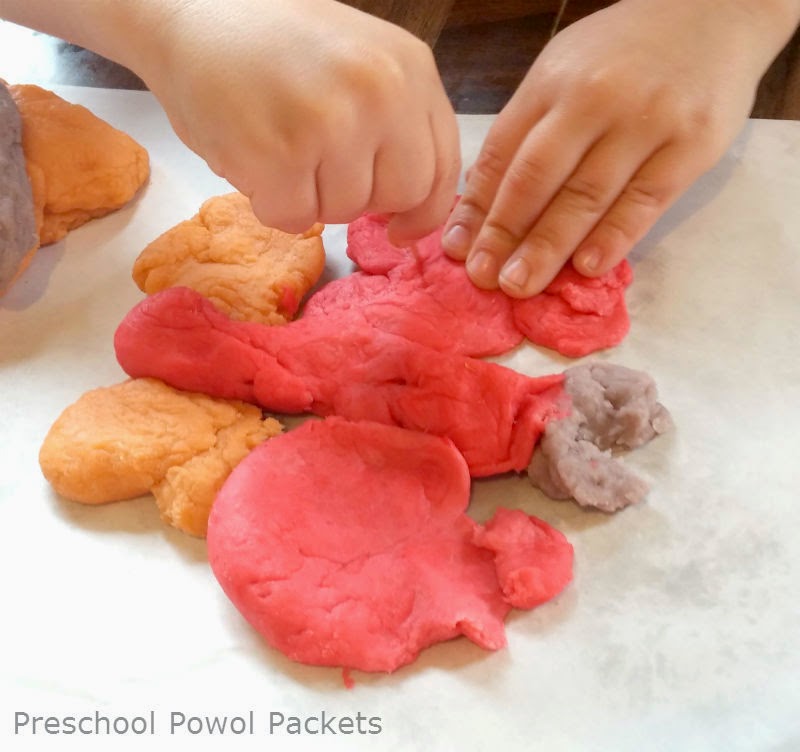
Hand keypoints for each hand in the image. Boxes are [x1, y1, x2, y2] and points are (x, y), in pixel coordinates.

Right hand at [137, 0, 459, 237]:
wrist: (188, 10)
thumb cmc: (274, 45)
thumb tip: (411, 211)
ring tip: (278, 143)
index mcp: (409, 67)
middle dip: (360, 198)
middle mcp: (381, 90)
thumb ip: (395, 125)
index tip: (399, 228)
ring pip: (343, 211)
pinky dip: (269, 201)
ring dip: (307, 195)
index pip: (443, 166)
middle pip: (400, 195)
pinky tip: (253, 155)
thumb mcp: (361, 65)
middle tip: (318, 165)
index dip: (424, 210)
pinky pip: (293, 218)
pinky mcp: (280, 153)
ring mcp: (332, 121)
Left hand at [441, 0, 793, 296]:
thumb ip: (527, 131)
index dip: (477, 207)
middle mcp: (592, 99)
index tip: (457, 249)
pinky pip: (644, 201)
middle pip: (536, 178)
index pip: (502, 154)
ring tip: (520, 284)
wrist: (714, 12)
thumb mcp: (562, 72)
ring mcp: (645, 121)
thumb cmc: (624, 53)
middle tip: (482, 277)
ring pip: (586, 195)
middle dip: (503, 233)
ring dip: (548, 246)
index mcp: (551, 83)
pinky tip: (585, 268)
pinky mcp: (691, 145)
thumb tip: (483, 203)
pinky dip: (612, 237)